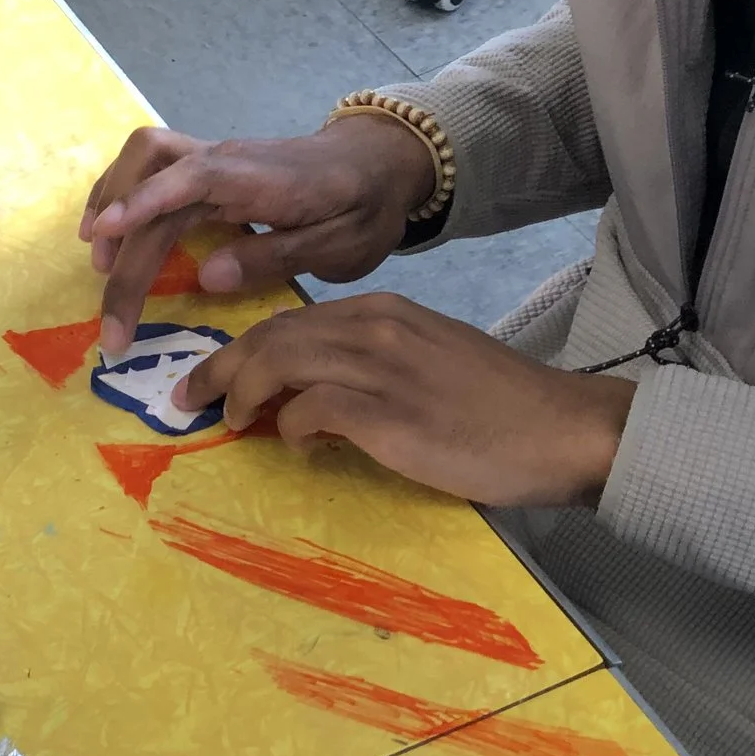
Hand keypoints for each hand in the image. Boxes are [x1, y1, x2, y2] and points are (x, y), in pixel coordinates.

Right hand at [81, 120, 437, 356]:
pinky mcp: (205, 167)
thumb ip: (276, 256)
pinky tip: (106, 231)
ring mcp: (211, 158)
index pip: (188, 179)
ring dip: (112, 207)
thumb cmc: (362, 207)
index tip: (104, 237)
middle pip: (154, 190)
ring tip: (98, 267)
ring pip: (144, 161)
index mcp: (258, 179)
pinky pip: (150, 166)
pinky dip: (120, 193)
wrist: (378, 162)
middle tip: (115, 329)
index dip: (142, 203)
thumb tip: (206, 277)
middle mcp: (224, 160)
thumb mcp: (339, 245)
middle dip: (124, 256)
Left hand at [176, 293, 635, 506]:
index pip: (289, 319)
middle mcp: (375, 328)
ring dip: (244, 396)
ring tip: (234, 424)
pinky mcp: (387, 414)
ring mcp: (380, 368)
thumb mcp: (428, 362)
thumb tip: (310, 397)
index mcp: (383, 311)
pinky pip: (309, 409)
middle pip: (270, 337)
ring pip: (278, 363)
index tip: (212, 377)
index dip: (241, 348)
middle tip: (191, 401)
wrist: (563, 428)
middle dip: (221, 368)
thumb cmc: (499, 406)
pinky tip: (297, 444)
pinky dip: (289, 427)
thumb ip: (370, 366)